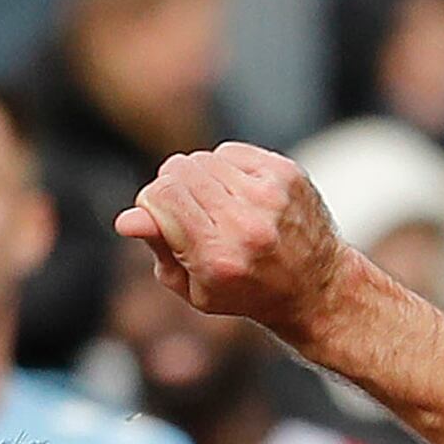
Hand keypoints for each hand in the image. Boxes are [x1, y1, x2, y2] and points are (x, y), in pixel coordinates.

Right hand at [114, 143, 353, 346]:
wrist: (315, 285)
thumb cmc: (246, 291)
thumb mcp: (193, 287)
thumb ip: (160, 248)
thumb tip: (128, 218)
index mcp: (218, 257)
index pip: (163, 196)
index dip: (150, 202)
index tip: (158, 217)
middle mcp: (245, 224)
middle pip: (179, 171)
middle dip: (170, 187)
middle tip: (185, 212)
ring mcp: (269, 194)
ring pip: (203, 158)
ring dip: (197, 177)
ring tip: (213, 204)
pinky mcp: (285, 173)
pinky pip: (229, 152)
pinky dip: (223, 167)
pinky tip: (235, 191)